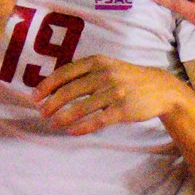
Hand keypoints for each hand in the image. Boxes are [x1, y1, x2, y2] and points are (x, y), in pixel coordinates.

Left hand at [33, 55, 184, 134]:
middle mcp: (105, 75)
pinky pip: (98, 120)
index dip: (48, 85)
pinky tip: (72, 132)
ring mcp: (115, 92)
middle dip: (52, 103)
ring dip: (64, 117)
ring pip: (82, 107)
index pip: (65, 72)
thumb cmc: (127, 78)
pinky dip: (82, 127)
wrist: (160, 87)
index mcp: (97, 62)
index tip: (35, 96)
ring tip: (54, 123)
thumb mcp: (107, 66)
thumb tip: (54, 85)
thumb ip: (85, 72)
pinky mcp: (123, 109)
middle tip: (42, 113)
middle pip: (70, 90)